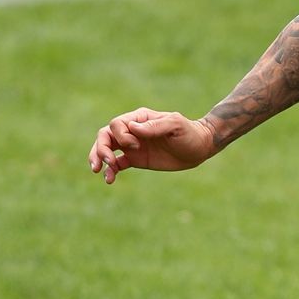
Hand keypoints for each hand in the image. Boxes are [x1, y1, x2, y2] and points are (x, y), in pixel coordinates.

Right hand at [88, 108, 217, 183]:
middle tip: (106, 162)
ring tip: (98, 171)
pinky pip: (117, 164)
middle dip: (100, 148)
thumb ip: (155, 126)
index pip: (117, 124)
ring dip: (99, 158)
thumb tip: (132, 128)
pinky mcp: (135, 159)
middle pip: (105, 136)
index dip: (120, 136)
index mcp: (140, 118)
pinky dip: (110, 171)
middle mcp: (132, 131)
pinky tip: (109, 180)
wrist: (199, 148)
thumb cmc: (189, 133)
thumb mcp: (176, 125)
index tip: (136, 146)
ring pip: (106, 149)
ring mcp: (132, 145)